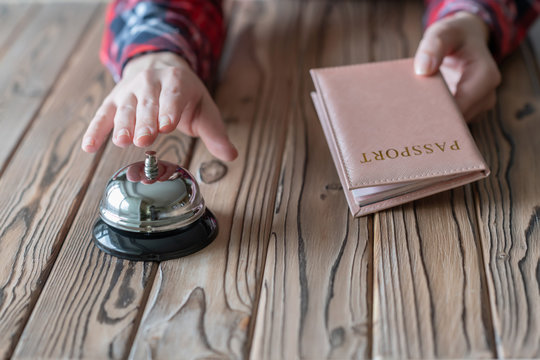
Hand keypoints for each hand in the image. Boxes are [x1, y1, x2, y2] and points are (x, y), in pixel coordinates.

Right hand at [81, 52, 237, 160]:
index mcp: (176, 81)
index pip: (173, 96)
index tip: (167, 126)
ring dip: (122, 126)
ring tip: (120, 142)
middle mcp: (150, 82)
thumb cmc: (185, 95)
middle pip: (147, 104)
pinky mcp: (113, 101)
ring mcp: (129, 91)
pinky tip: (89, 147)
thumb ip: (215, 133)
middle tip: (143, 140)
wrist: (158, 66)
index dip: (169, 110)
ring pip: (125, 109)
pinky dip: (94, 131)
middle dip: (144, 122)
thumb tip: (231, 155)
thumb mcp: (204, 108)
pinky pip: (102, 116)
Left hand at [414, 11, 500, 120]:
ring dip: (435, 121)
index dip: (439, 113)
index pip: (462, 105)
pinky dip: (437, 119)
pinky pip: (453, 121)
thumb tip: (423, 69)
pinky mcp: (470, 111)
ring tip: (413, 117)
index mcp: (486, 76)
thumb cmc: (455, 35)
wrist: (467, 39)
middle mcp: (487, 95)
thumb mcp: (444, 32)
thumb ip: (433, 46)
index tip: (415, 116)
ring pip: (455, 123)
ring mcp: (479, 106)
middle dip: (435, 120)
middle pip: (458, 118)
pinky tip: (421, 115)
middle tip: (408, 121)